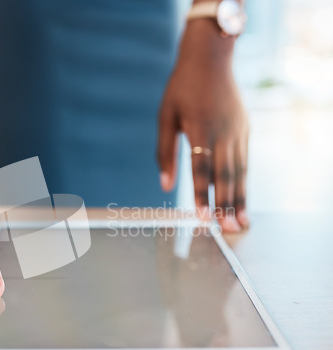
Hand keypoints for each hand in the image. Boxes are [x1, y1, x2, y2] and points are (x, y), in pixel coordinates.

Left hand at [158, 19, 248, 231]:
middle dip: (226, 205)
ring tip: (242, 222)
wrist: (210, 58)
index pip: (200, 170)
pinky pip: (244, 161)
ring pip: (239, 171)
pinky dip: (244, 181)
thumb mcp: (165, 116)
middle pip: (225, 176)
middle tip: (228, 230)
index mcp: (199, 129)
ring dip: (240, 198)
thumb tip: (164, 186)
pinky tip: (244, 198)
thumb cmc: (181, 88)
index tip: (202, 218)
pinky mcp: (245, 129)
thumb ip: (164, 153)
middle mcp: (222, 132)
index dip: (201, 195)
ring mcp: (238, 131)